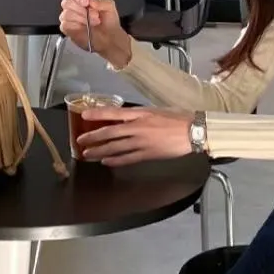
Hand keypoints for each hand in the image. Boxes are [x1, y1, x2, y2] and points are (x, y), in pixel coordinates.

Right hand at [59, 0, 131, 67]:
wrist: (110, 37)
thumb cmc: (108, 22)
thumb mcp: (109, 6)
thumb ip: (101, 1)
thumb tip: (91, 0)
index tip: (86, 2)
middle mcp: (74, 7)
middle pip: (66, 2)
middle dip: (81, 9)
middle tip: (93, 15)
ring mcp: (70, 18)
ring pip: (66, 14)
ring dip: (80, 19)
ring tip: (91, 23)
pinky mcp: (67, 29)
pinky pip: (64, 25)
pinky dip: (75, 27)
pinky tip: (84, 28)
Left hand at [78, 107, 194, 166]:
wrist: (193, 131)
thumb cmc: (179, 119)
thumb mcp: (156, 110)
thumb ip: (140, 115)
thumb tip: (127, 118)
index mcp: (140, 113)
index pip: (113, 112)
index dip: (97, 114)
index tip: (84, 115)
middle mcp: (137, 127)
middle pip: (109, 132)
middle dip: (93, 137)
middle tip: (80, 141)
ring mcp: (141, 142)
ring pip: (115, 147)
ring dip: (99, 151)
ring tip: (87, 155)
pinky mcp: (148, 154)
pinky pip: (127, 159)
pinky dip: (115, 161)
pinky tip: (106, 162)